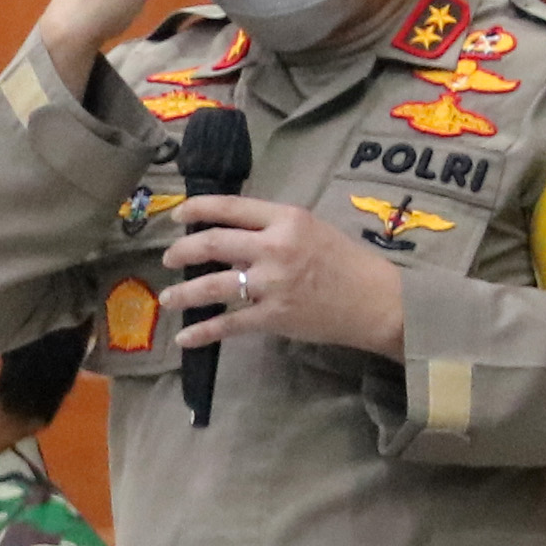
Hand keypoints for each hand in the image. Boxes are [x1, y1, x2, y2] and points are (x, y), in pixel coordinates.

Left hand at [166, 195, 410, 356]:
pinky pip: (227, 324)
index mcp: (287, 219)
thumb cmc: (347, 262)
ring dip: (182, 293)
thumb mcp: (312, 230)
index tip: (178, 216)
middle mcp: (275, 247)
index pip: (231, 207)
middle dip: (182, 251)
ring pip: (212, 285)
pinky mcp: (273, 316)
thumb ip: (273, 230)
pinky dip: (202, 332)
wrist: (378, 300)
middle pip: (212, 243)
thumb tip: (233, 239)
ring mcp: (272, 283)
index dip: (197, 209)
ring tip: (167, 299)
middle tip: (168, 258)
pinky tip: (184, 338)